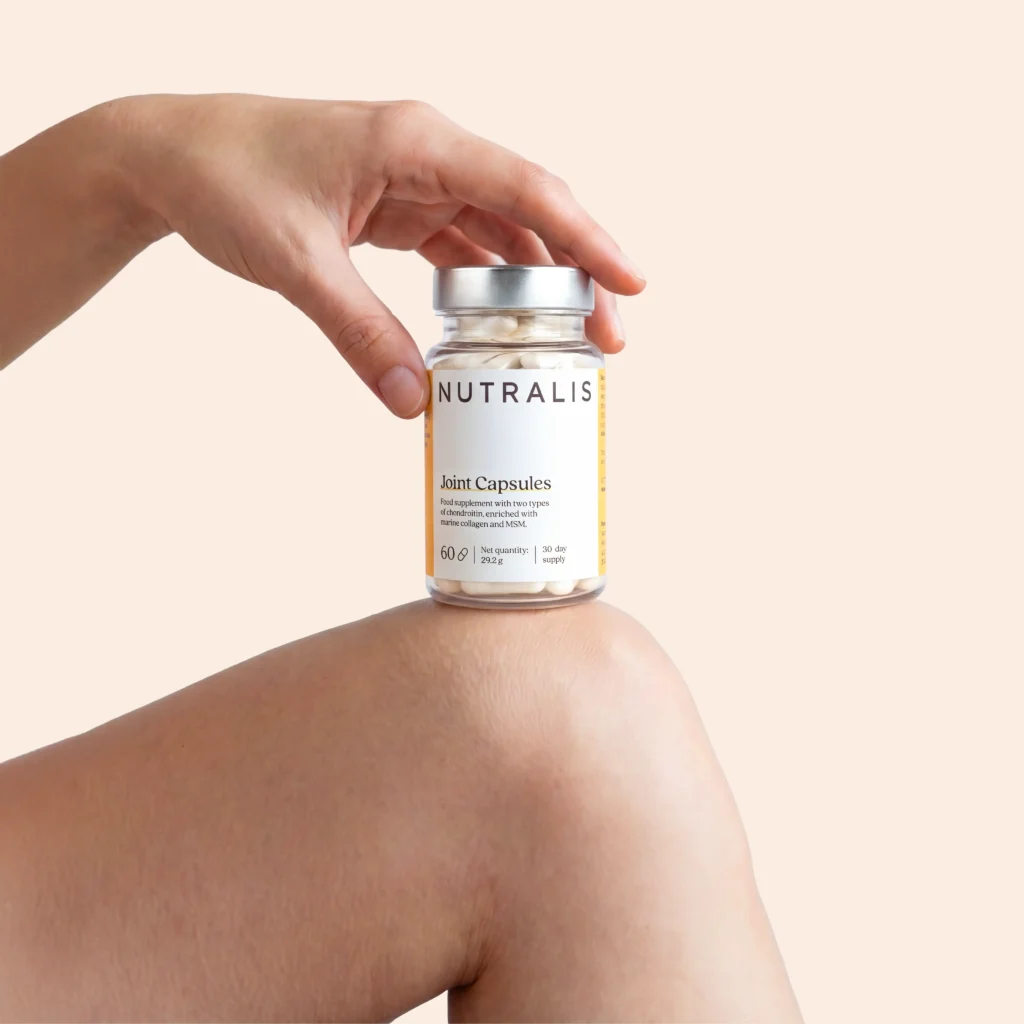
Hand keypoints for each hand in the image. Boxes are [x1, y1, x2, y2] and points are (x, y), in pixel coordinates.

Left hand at [113, 95, 645, 415]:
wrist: (170, 158)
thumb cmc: (227, 180)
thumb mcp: (296, 262)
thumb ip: (358, 332)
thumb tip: (413, 403)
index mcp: (415, 142)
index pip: (524, 188)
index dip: (585, 238)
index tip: (630, 283)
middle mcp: (427, 154)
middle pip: (527, 213)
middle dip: (572, 275)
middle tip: (606, 340)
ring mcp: (414, 181)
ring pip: (499, 234)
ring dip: (534, 287)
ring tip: (567, 342)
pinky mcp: (395, 208)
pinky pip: (460, 248)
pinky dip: (484, 289)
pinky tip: (499, 330)